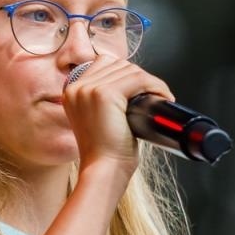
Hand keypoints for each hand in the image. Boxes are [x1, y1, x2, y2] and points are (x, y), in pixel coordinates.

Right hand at [62, 55, 174, 174]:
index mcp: (72, 92)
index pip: (104, 64)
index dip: (127, 74)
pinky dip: (156, 86)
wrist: (103, 171)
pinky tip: (162, 97)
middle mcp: (77, 87)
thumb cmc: (105, 153)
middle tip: (155, 95)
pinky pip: (138, 79)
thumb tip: (133, 87)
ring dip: (151, 82)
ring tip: (161, 98)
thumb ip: (105, 101)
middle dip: (140, 78)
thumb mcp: (98, 120)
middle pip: (118, 65)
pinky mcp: (104, 94)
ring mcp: (89, 89)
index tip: (142, 90)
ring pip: (130, 70)